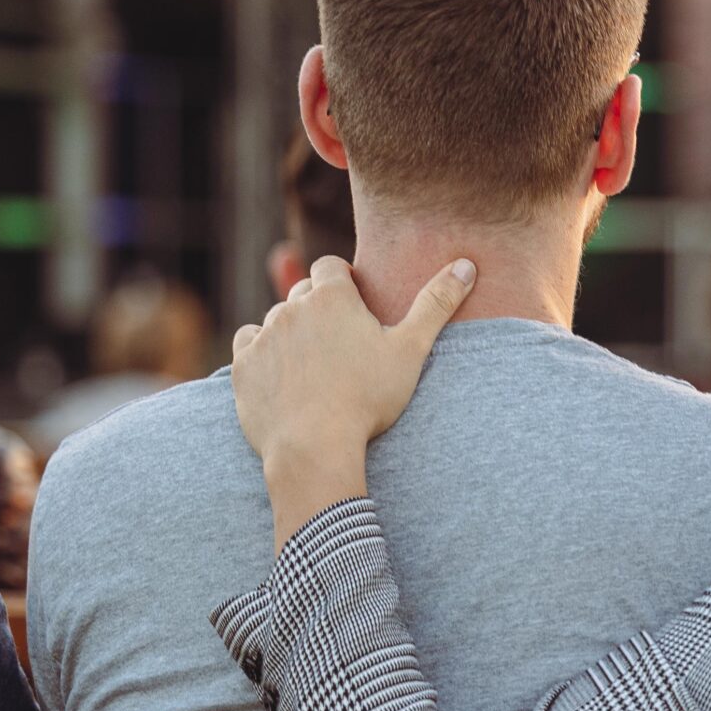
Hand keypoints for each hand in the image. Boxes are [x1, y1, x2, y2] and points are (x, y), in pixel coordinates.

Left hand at [231, 255, 474, 542]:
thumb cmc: (368, 398)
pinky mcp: (243, 364)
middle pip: (303, 291)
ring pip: (277, 319)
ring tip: (315, 365)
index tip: (354, 306)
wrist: (314, 447)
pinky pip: (249, 343)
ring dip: (293, 331)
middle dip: (319, 307)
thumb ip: (437, 303)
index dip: (343, 282)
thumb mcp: (411, 350)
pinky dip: (264, 352)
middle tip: (341, 342)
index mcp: (332, 297)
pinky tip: (284, 374)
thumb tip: (467, 264)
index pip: (331, 267)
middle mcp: (292, 307)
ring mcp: (264, 336)